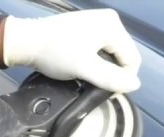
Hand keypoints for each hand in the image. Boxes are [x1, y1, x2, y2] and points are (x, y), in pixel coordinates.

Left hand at [0, 9, 141, 94]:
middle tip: (93, 85)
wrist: (27, 41)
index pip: (132, 60)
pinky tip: (83, 67)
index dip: (123, 80)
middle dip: (113, 73)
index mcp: (113, 26)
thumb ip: (111, 78)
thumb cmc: (55, 53)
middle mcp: (109, 20)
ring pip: (112, 54)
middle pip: (123, 56)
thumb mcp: (85, 69)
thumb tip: (136, 85)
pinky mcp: (88, 27)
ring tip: (87, 76)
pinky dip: (96, 61)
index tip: (104, 91)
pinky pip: (102, 49)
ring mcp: (98, 22)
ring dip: (104, 68)